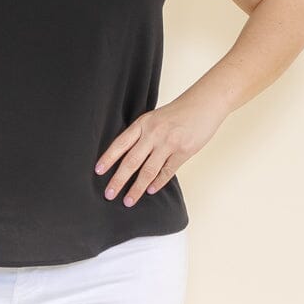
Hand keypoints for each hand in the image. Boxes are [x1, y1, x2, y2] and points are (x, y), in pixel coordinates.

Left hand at [93, 93, 227, 205]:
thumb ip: (142, 134)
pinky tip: (151, 191)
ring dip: (137, 188)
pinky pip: (167, 171)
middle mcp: (153, 133)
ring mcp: (169, 143)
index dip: (108, 158)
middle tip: (109, 194)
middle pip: (131, 161)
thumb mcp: (155, 118)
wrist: (205, 103)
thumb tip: (127, 156)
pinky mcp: (184, 151)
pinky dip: (158, 183)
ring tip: (128, 201)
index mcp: (143, 124)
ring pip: (148, 171)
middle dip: (118, 180)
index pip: (120, 144)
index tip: (98, 171)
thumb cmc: (179, 112)